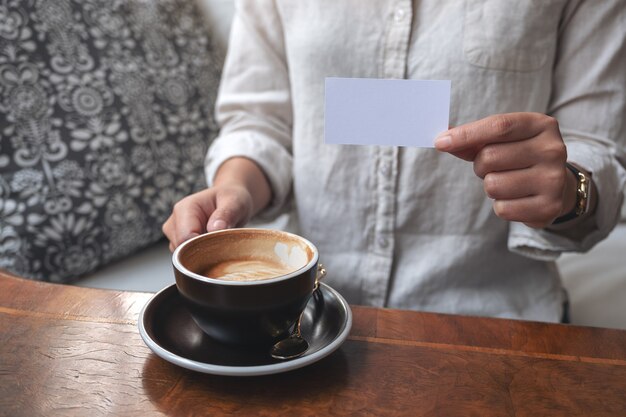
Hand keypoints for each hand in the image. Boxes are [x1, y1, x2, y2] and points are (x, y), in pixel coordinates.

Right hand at [162, 157, 271, 250]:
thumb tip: (215, 228)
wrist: (230, 202)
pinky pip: (186, 258)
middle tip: (222, 244)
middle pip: (181, 249)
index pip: (185, 237)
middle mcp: (175, 221)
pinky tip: (212, 248)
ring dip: (201, 255)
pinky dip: (199, 258)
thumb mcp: (235, 202)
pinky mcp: (179, 243)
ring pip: (183, 256)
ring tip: (218, 242)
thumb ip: (226, 214)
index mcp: (185, 208)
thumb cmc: (232, 199)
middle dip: (202, 252)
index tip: (219, 245)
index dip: (202, 246)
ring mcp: (175, 234)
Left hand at [434, 112, 576, 227]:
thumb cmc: (519, 157)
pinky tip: (517, 198)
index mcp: (541, 125)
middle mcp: (553, 150)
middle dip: (480, 165)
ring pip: (493, 185)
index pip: (499, 126)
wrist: (558, 186)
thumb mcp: (502, 141)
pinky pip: (503, 209)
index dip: (466, 134)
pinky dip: (501, 206)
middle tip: (494, 167)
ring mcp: (554, 179)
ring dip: (491, 187)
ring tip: (508, 182)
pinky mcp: (549, 206)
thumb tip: (443, 140)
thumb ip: (473, 140)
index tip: (440, 142)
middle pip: (489, 157)